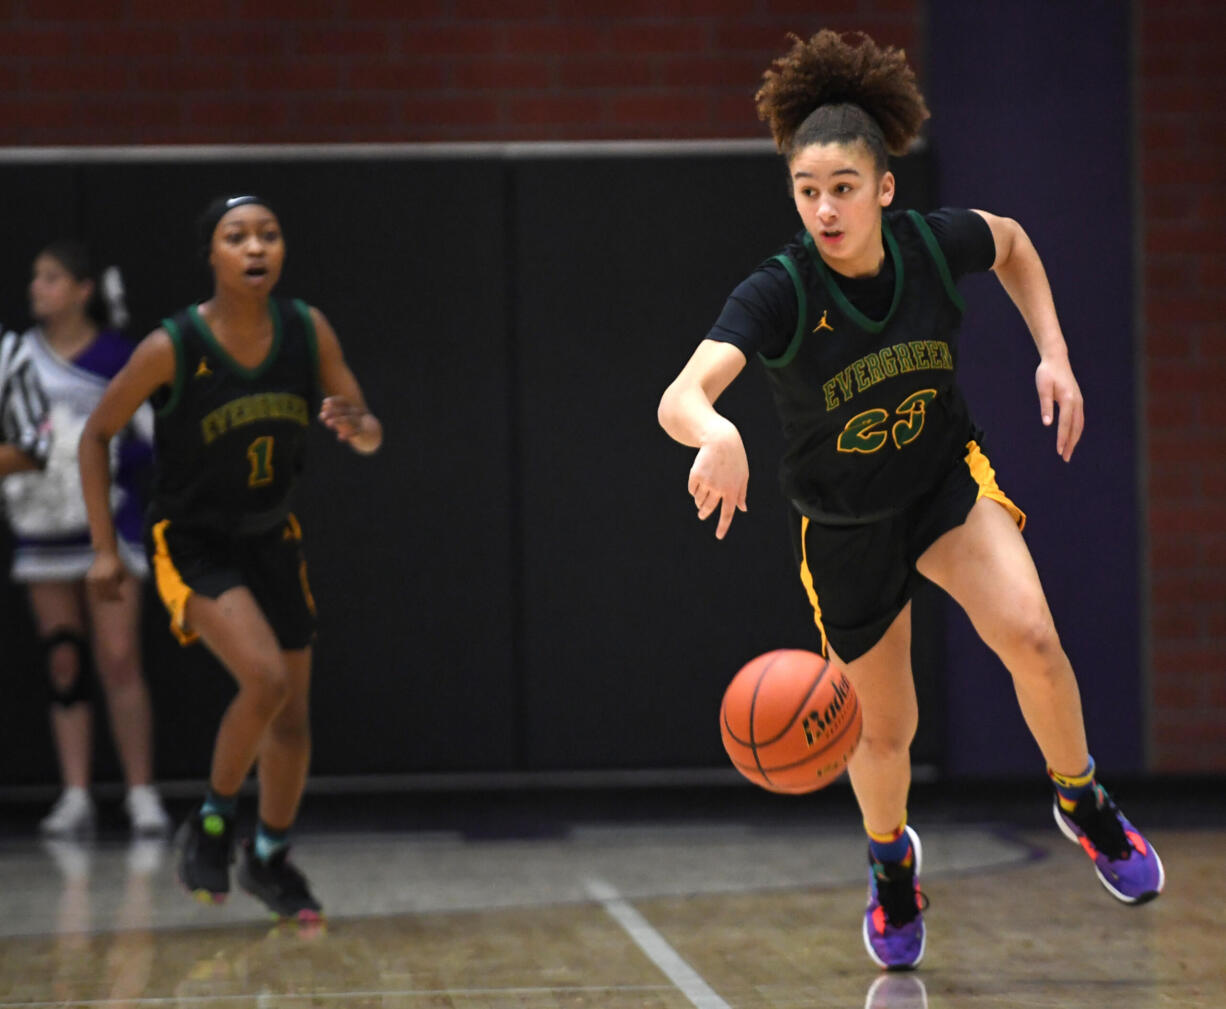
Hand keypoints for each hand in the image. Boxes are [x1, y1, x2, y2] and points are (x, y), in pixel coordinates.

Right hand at [86, 549, 125, 600]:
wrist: (105, 553)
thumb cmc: (116, 563)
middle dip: (112, 598)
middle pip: (106, 594)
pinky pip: (93, 589)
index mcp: (110, 578)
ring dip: (104, 597)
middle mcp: (101, 579)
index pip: (113, 592)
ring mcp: (94, 578)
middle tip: (117, 599)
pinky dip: (97, 593)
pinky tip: (101, 595)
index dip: (118, 597)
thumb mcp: (122, 572)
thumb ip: (120, 583)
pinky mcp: (90, 578)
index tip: (122, 599)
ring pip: (98, 593)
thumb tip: (118, 594)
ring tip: (110, 598)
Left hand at [319, 396, 367, 443]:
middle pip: (344, 410)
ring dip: (338, 420)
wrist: (373, 434)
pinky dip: (348, 434)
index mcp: (351, 408)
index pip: (344, 401)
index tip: (324, 402)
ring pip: (349, 419)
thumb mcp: (342, 420)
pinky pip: (356, 431)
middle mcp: (356, 413)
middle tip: (322, 416)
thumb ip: (332, 416)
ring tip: (328, 424)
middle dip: (332, 412)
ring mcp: (360, 421)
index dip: (334, 401)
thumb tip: (321, 414)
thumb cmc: (354, 425)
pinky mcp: (363, 431)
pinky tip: (339, 437)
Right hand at [688, 418, 748, 539]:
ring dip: (699, 500)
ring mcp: (707, 482)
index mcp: (733, 490)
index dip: (723, 526)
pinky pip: (692, 490)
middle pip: (708, 508)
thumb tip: (742, 509)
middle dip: (704, 513)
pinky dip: (693, 489)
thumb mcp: (743, 475)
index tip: (718, 537)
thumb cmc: (734, 458)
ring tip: (701, 495)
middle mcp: (719, 488)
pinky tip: (698, 481)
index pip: (727, 513)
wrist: (720, 440)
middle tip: (701, 515)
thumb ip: (741, 493)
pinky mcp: (696, 475)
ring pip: (699, 500)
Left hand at [1035, 354, 1083, 461]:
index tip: (1059, 451)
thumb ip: (1045, 405)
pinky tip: (1071, 437)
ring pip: (1079, 424)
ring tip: (1068, 451)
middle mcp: (1076, 402)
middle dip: (1071, 444)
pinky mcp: (1077, 401)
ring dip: (1074, 439)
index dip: (1062, 438)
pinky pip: (1079, 419)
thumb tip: (1047, 424)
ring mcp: (1079, 401)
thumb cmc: (1047, 373)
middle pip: (1075, 427)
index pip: (1065, 424)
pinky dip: (1076, 430)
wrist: (1057, 360)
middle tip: (1065, 458)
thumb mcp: (1043, 388)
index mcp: (1068, 399)